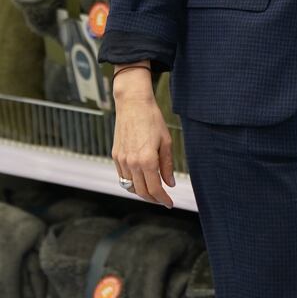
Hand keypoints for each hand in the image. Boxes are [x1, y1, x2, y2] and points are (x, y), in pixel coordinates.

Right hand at [112, 78, 175, 206]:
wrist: (133, 104)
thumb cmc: (152, 119)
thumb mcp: (166, 141)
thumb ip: (167, 165)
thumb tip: (170, 183)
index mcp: (147, 160)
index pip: (155, 189)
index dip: (163, 199)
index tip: (169, 203)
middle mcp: (132, 163)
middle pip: (142, 192)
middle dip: (153, 198)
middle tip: (163, 199)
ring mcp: (122, 160)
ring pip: (131, 187)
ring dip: (142, 192)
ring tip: (153, 190)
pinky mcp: (115, 156)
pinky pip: (123, 177)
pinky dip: (132, 183)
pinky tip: (140, 179)